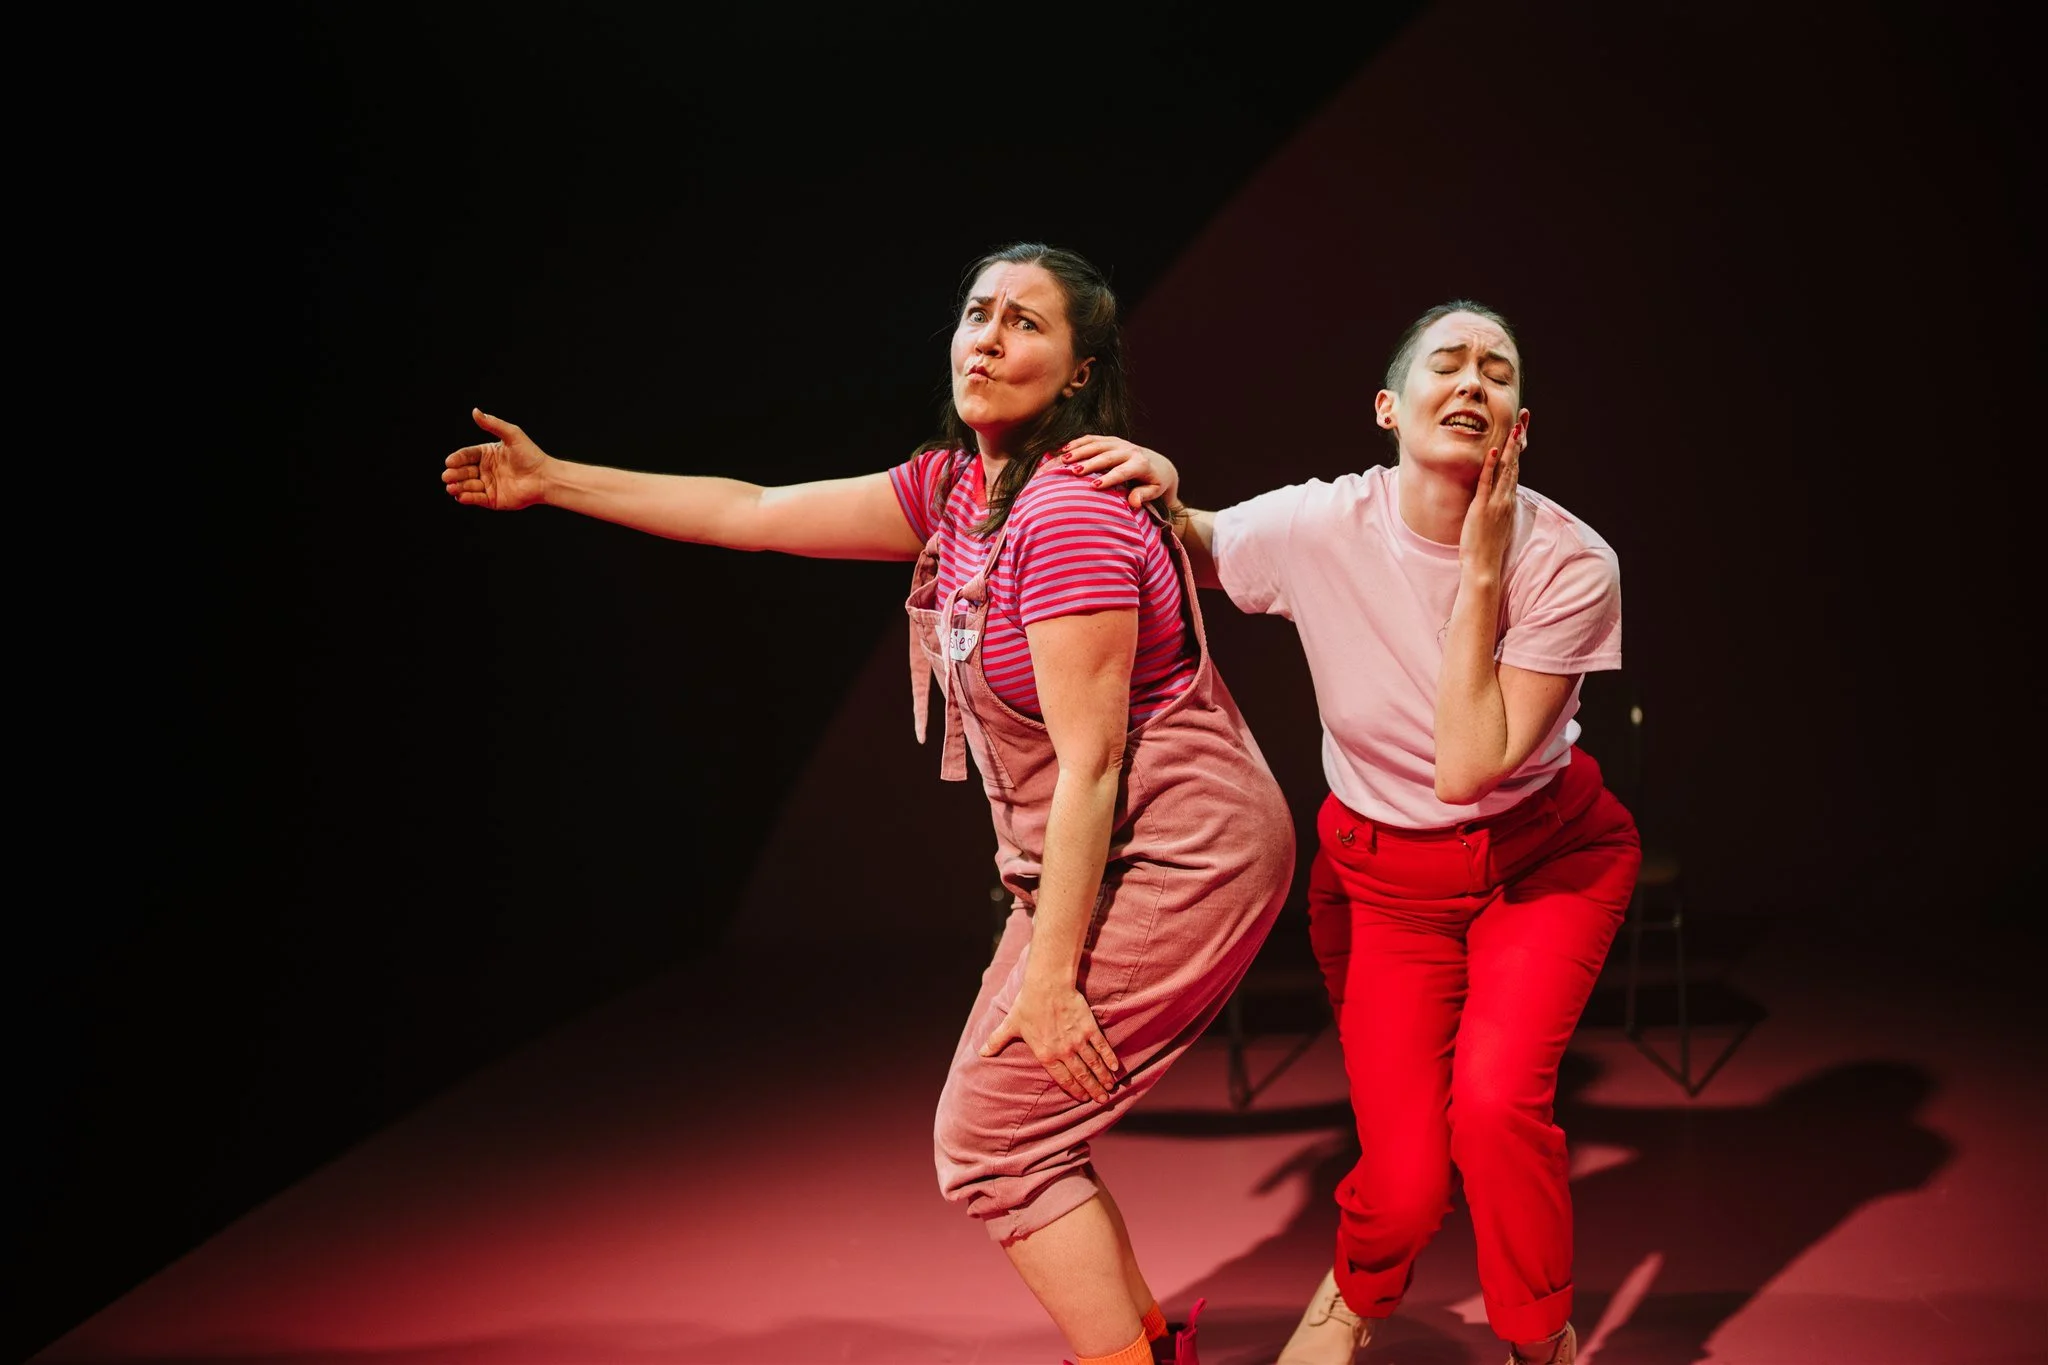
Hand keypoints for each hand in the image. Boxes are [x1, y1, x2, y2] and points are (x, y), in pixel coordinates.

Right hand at [442, 408, 551, 510]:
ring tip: (451, 487)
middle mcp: (484, 469)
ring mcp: (488, 485)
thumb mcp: (512, 435)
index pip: (466, 455)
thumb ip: (493, 424)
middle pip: (464, 471)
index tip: (450, 461)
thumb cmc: (531, 455)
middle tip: (447, 476)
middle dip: (454, 474)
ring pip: (467, 486)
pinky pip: (477, 498)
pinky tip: (461, 496)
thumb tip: (475, 411)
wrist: (545, 478)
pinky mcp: (492, 500)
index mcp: (486, 454)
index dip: (457, 458)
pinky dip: (468, 498)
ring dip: (457, 487)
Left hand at [980, 981, 1122, 1103]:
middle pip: (1081, 1075)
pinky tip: (1115, 1068)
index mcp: (1045, 1055)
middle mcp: (1064, 1052)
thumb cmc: (1027, 1004)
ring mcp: (1078, 1041)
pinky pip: (1102, 1047)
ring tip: (1110, 1088)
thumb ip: (997, 1041)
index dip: (1074, 1090)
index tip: (1083, 1098)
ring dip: (1103, 1078)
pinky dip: (1109, 1058)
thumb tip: (981, 1053)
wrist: (1046, 985)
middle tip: (1102, 1100)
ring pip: (1093, 1064)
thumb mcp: (1010, 1025)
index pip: (1063, 1079)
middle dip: (1092, 1089)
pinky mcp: (1089, 1028)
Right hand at [1057, 435, 1182, 513]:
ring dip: (1079, 451)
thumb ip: (1144, 495)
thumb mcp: (1154, 491)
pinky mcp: (1111, 439)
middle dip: (1090, 464)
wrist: (1158, 464)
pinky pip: (1092, 439)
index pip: (1123, 471)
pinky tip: (1063, 450)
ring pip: (1097, 445)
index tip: (1094, 486)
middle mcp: (1129, 450)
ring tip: (1063, 460)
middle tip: (1074, 472)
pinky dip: (1077, 443)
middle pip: (1107, 456)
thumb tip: (1134, 503)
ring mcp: (1119, 443)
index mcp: (1141, 464)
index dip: (1108, 478)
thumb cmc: (1154, 483)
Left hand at [1458, 417, 1525, 577]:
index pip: (1515, 469)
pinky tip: (1495, 449)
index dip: (1518, 449)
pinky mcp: (1483, 507)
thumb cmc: (1486, 548)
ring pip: (1506, 469)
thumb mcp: (1494, 522)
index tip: (1521, 430)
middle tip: (1523, 418)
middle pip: (1515, 463)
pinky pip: (1487, 482)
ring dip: (1510, 447)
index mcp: (1507, 501)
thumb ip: (1495, 507)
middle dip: (1519, 440)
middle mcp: (1505, 499)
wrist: (1484, 567)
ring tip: (1514, 427)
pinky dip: (1491, 465)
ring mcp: (1496, 502)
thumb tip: (1495, 498)